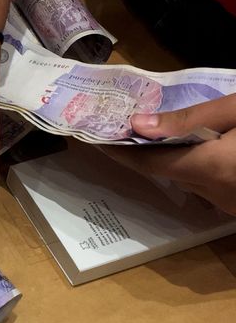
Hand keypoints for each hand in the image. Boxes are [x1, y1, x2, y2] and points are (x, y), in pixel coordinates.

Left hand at [103, 93, 235, 214]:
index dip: (123, 152)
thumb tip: (140, 124)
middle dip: (149, 151)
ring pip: (189, 181)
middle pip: (169, 172)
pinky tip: (199, 148)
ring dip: (175, 160)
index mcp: (214, 168)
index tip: (99, 139)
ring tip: (163, 135)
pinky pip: (209, 186)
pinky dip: (198, 168)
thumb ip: (191, 119)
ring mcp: (231, 203)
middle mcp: (219, 194)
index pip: (151, 164)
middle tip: (129, 129)